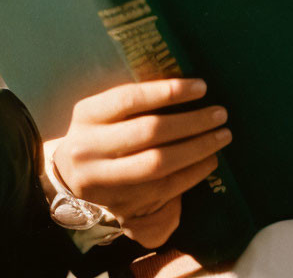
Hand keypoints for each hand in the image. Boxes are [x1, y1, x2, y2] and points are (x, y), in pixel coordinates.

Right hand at [53, 78, 230, 247]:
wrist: (70, 176)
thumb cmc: (100, 132)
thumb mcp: (103, 110)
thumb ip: (135, 101)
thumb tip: (186, 88)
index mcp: (87, 114)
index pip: (130, 98)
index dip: (168, 92)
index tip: (202, 87)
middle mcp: (89, 148)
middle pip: (149, 132)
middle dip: (191, 122)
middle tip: (220, 113)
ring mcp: (103, 181)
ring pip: (158, 164)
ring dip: (197, 149)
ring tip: (222, 135)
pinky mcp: (119, 206)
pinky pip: (164, 189)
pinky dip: (192, 173)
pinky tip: (209, 160)